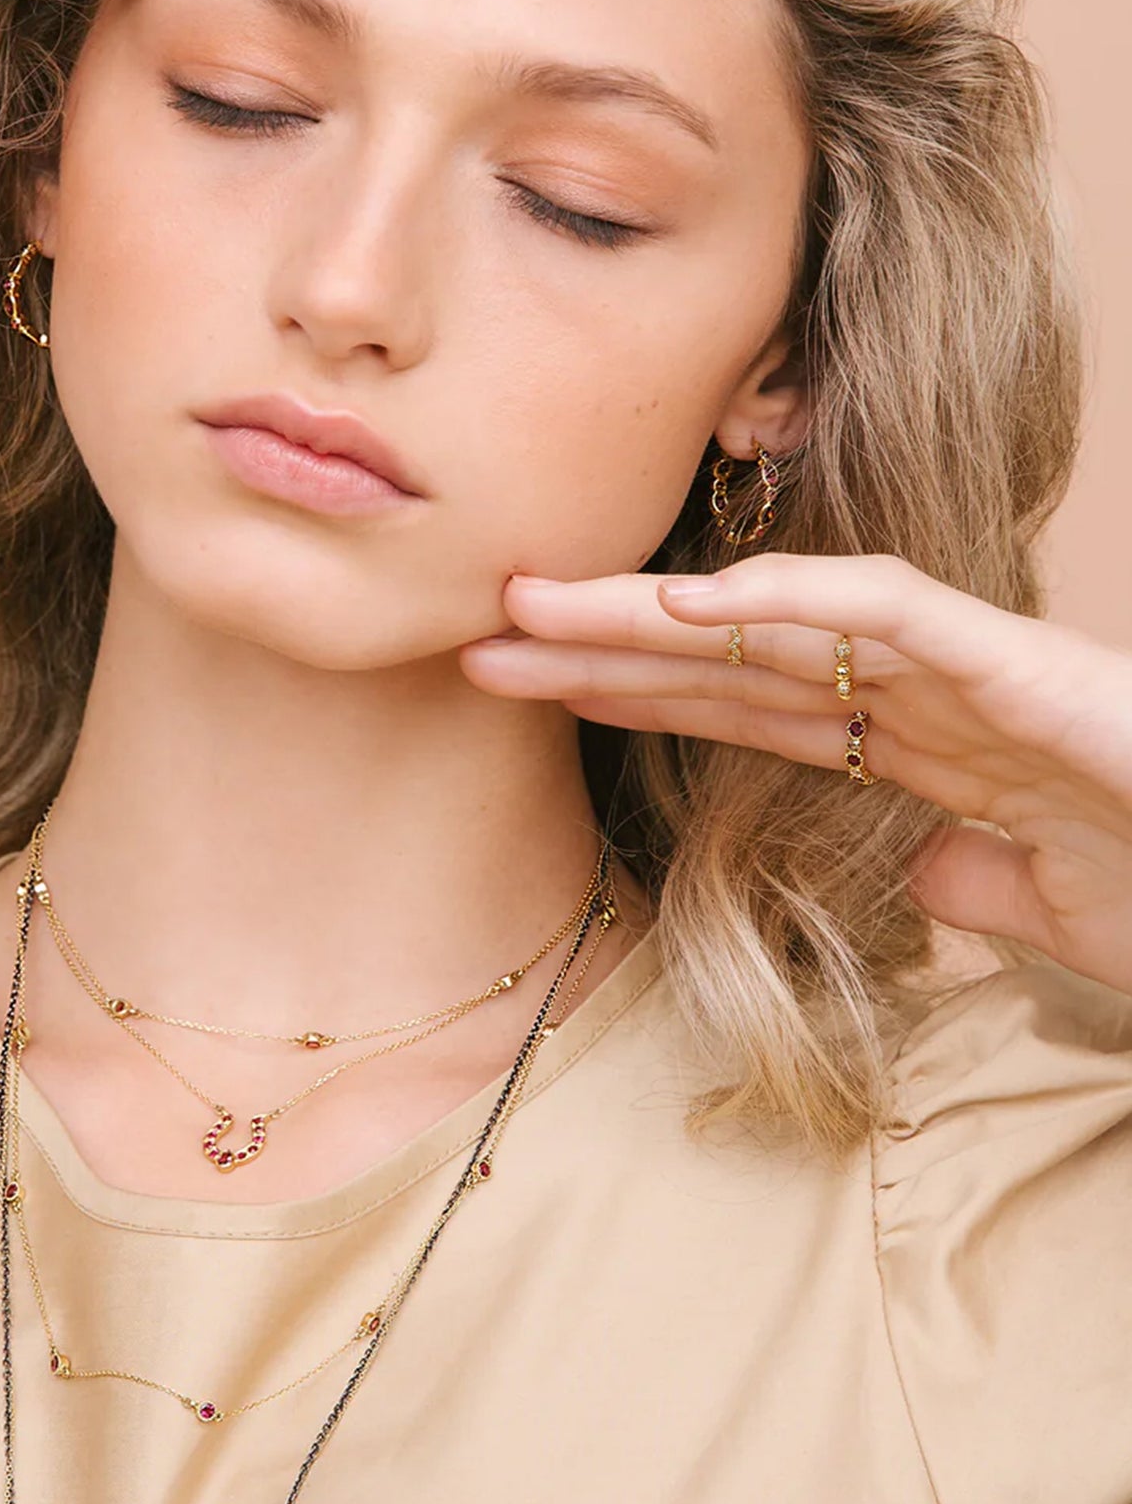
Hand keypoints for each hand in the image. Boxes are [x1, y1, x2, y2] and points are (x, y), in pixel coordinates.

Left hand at [461, 551, 1131, 996]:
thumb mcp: (1032, 906)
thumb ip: (956, 872)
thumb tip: (908, 864)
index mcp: (914, 746)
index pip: (741, 708)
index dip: (631, 694)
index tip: (524, 685)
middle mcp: (919, 693)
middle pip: (727, 660)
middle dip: (597, 648)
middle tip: (472, 634)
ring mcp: (962, 667)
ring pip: (775, 621)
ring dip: (643, 615)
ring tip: (525, 608)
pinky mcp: (1013, 660)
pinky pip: (882, 610)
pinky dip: (781, 597)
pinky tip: (680, 602)